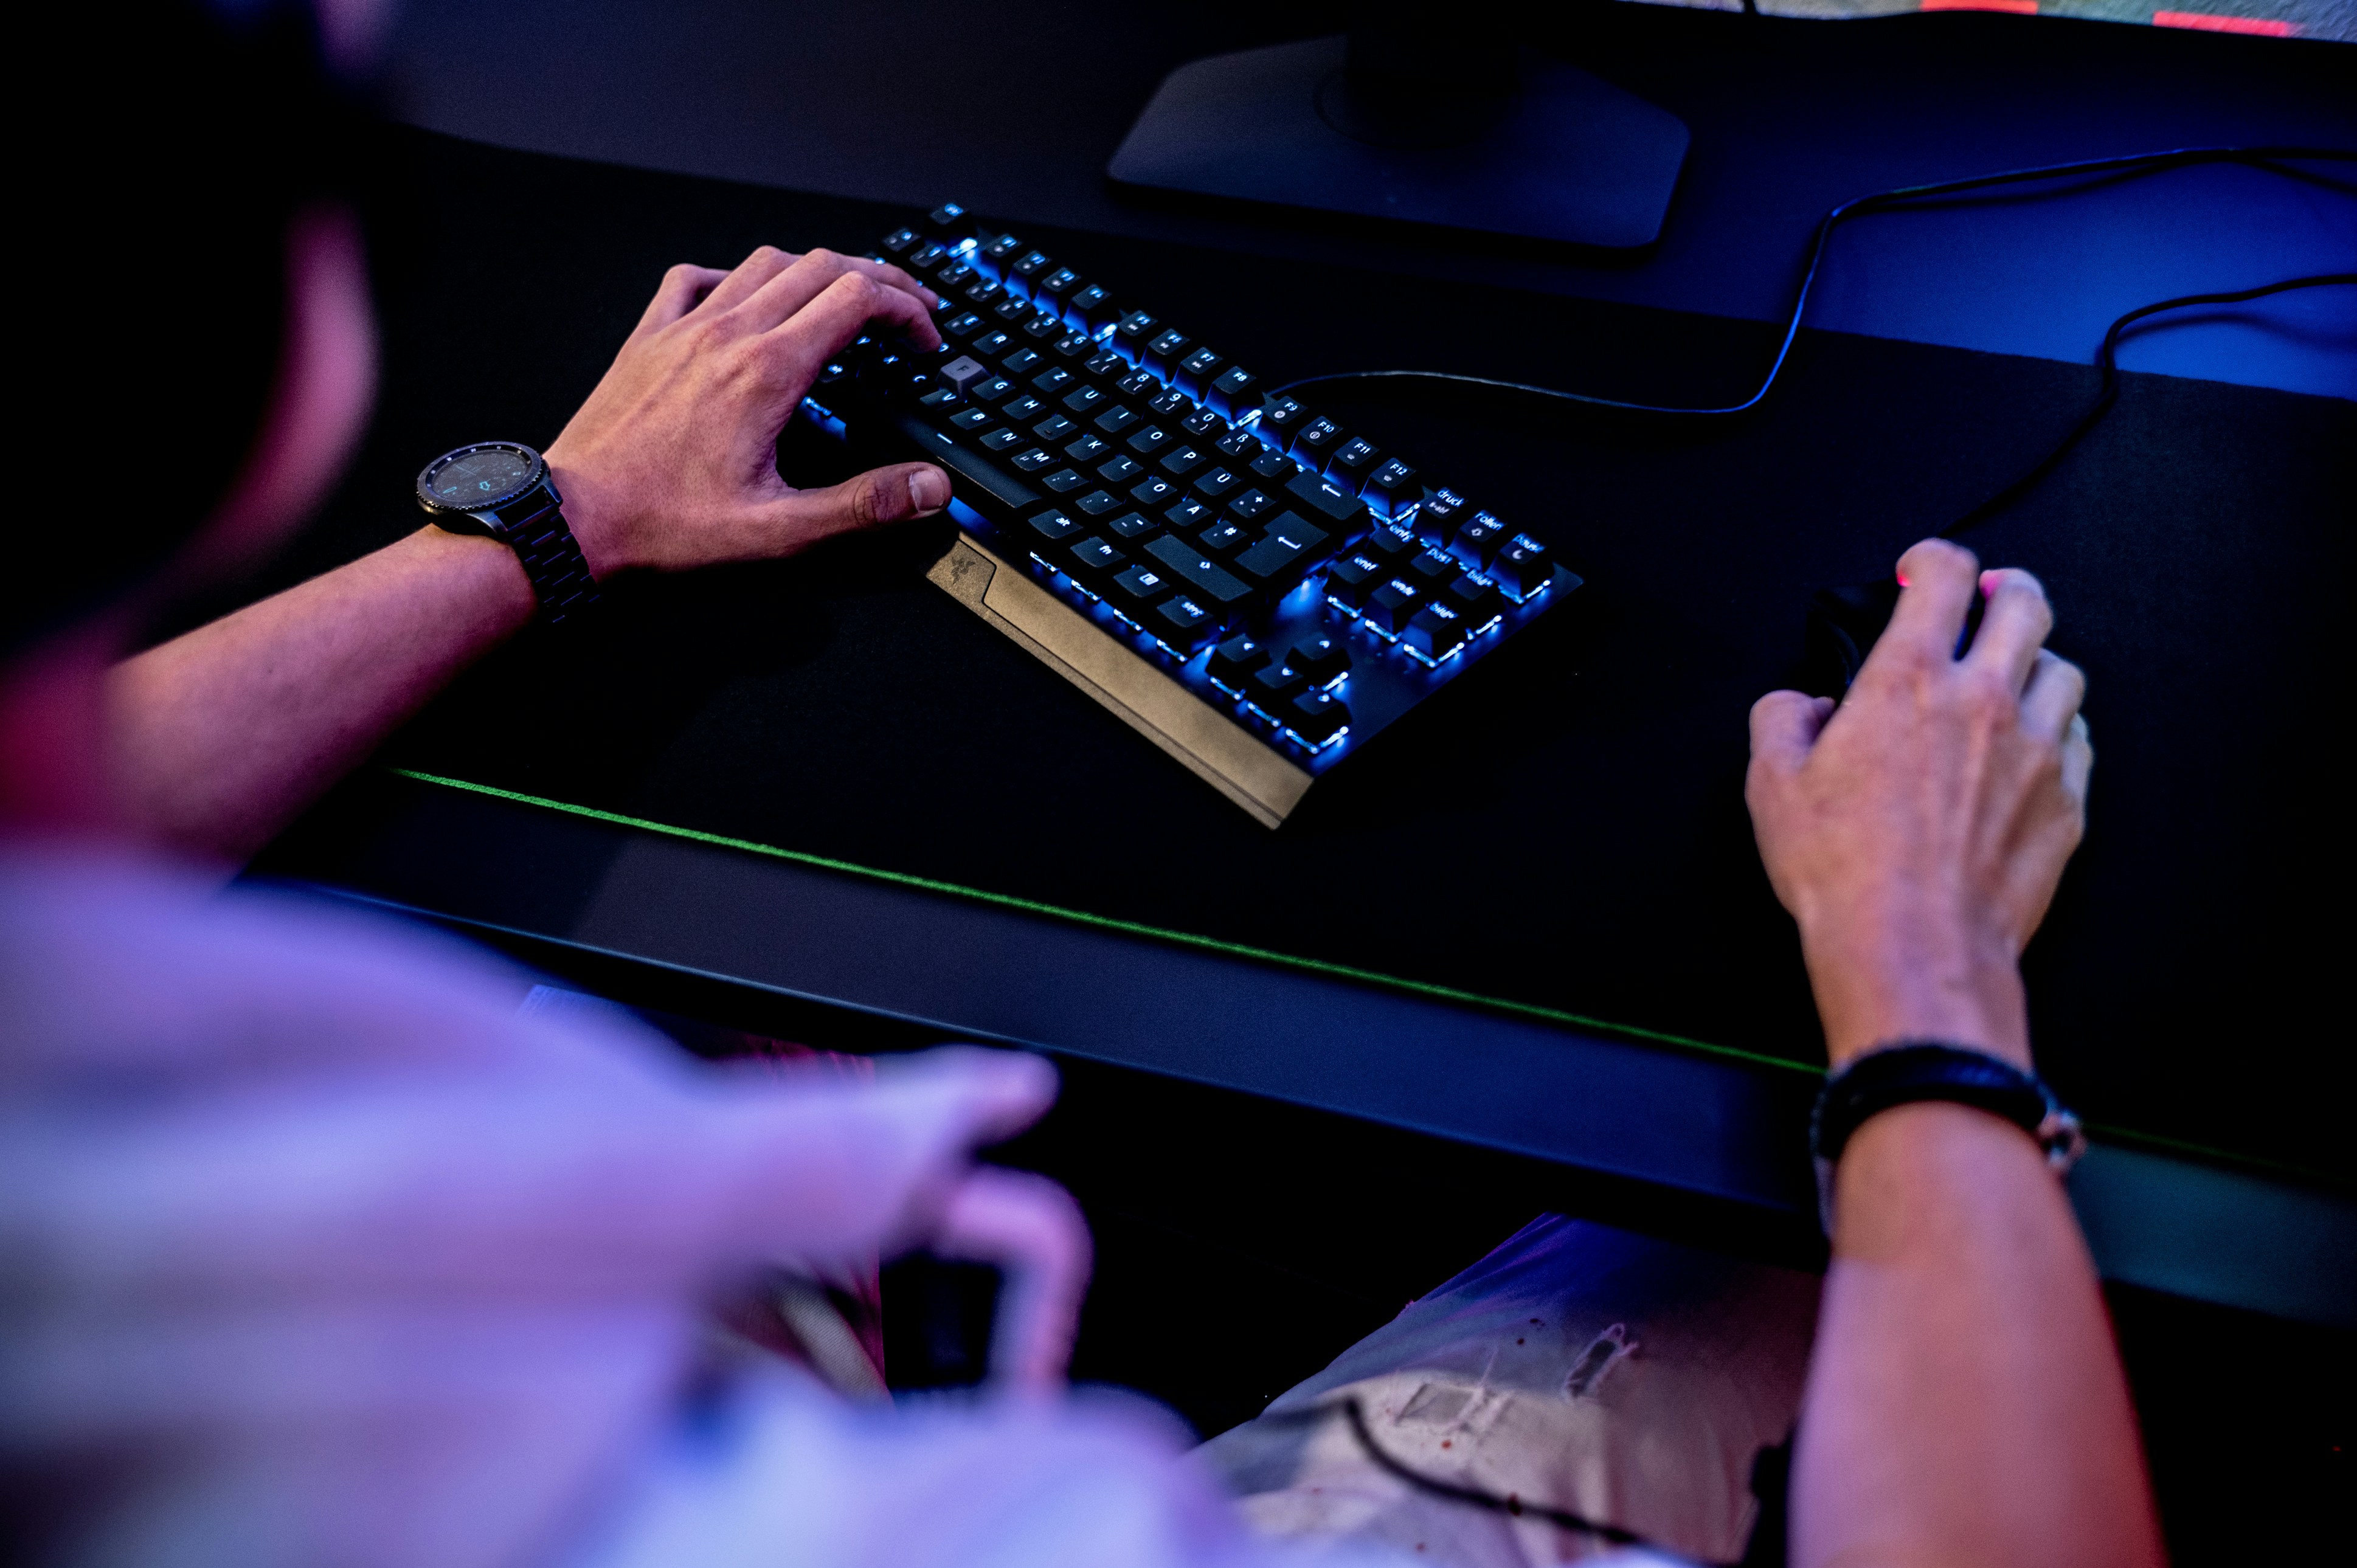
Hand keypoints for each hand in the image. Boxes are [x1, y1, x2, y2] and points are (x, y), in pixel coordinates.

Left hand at [543, 246, 952, 577]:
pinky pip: (693, 279)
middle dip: (878, 279)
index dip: (906, 310)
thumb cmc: (663, 527)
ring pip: (765, 262)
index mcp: (767, 372)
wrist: (574, 522)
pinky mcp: (648, 340)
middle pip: (822, 266)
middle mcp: (728, 335)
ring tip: (844, 296)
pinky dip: (735, 277)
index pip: (858, 299)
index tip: (925, 339)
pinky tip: (746, 300)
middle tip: (908, 308)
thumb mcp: (780, 531)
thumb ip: (864, 506)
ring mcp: (684, 330)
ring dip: (816, 270)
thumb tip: (930, 488)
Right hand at [1746, 539, 2092, 1068]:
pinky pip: (2080, 741)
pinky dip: (2057, 732)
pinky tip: (2029, 751)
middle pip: (2028, 604)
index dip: (1931, 558)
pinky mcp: (2066, 804)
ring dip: (2036, 663)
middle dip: (2005, 590)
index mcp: (1907, 681)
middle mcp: (1984, 701)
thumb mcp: (1771, 784)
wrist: (1911, 946)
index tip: (1920, 570)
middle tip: (1984, 602)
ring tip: (2010, 680)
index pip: (1944, 575)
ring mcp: (2036, 751)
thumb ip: (1782, 720)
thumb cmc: (1842, 870)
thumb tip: (1801, 706)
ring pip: (2065, 670)